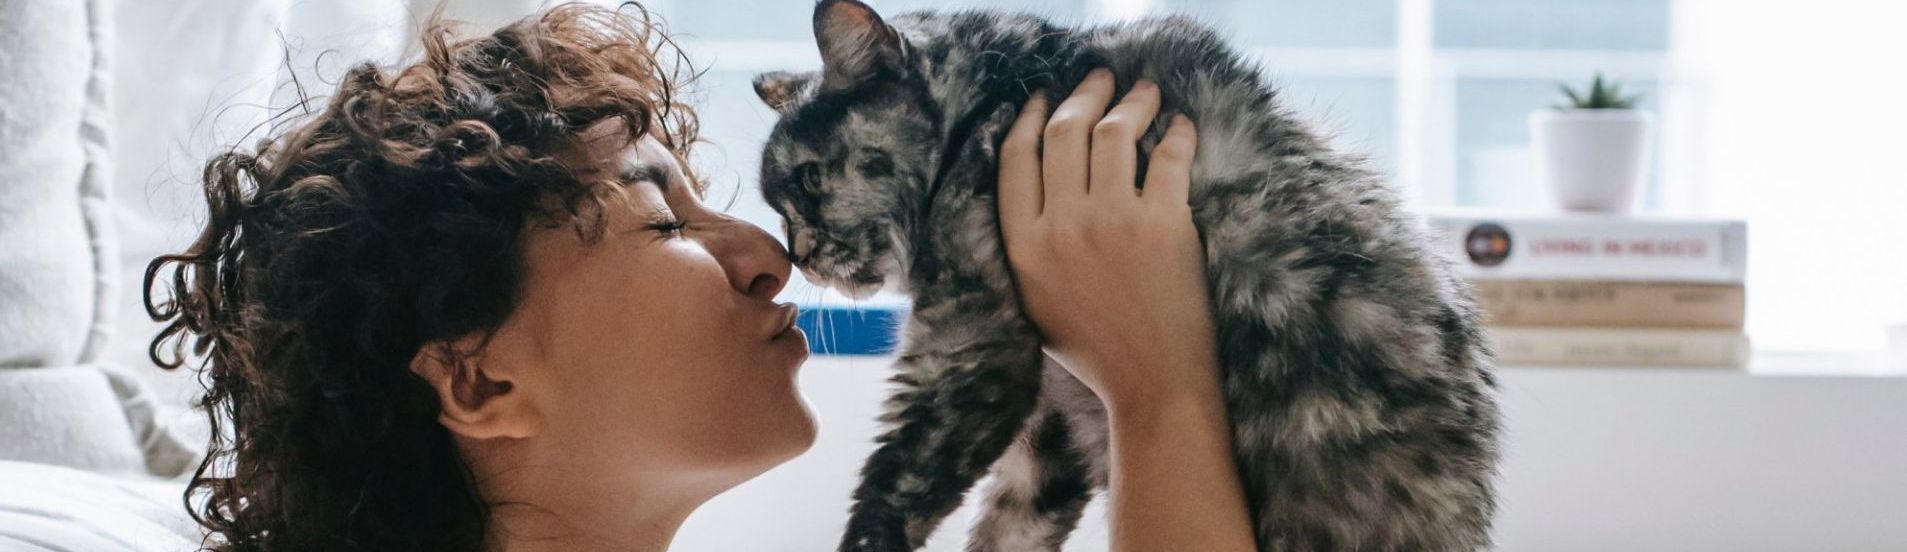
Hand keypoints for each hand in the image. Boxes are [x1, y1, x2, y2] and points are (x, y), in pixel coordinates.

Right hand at [997, 68, 1215, 411]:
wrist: (1153, 385)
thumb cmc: (1096, 349)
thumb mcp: (1034, 299)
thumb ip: (1027, 243)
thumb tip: (1035, 183)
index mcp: (1023, 245)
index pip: (1016, 157)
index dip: (1029, 116)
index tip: (1043, 97)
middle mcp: (1062, 226)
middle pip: (1064, 131)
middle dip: (1083, 94)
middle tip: (1100, 79)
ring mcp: (1113, 222)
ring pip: (1114, 132)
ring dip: (1131, 101)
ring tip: (1143, 91)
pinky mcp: (1165, 225)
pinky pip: (1169, 156)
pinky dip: (1177, 132)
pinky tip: (1180, 125)